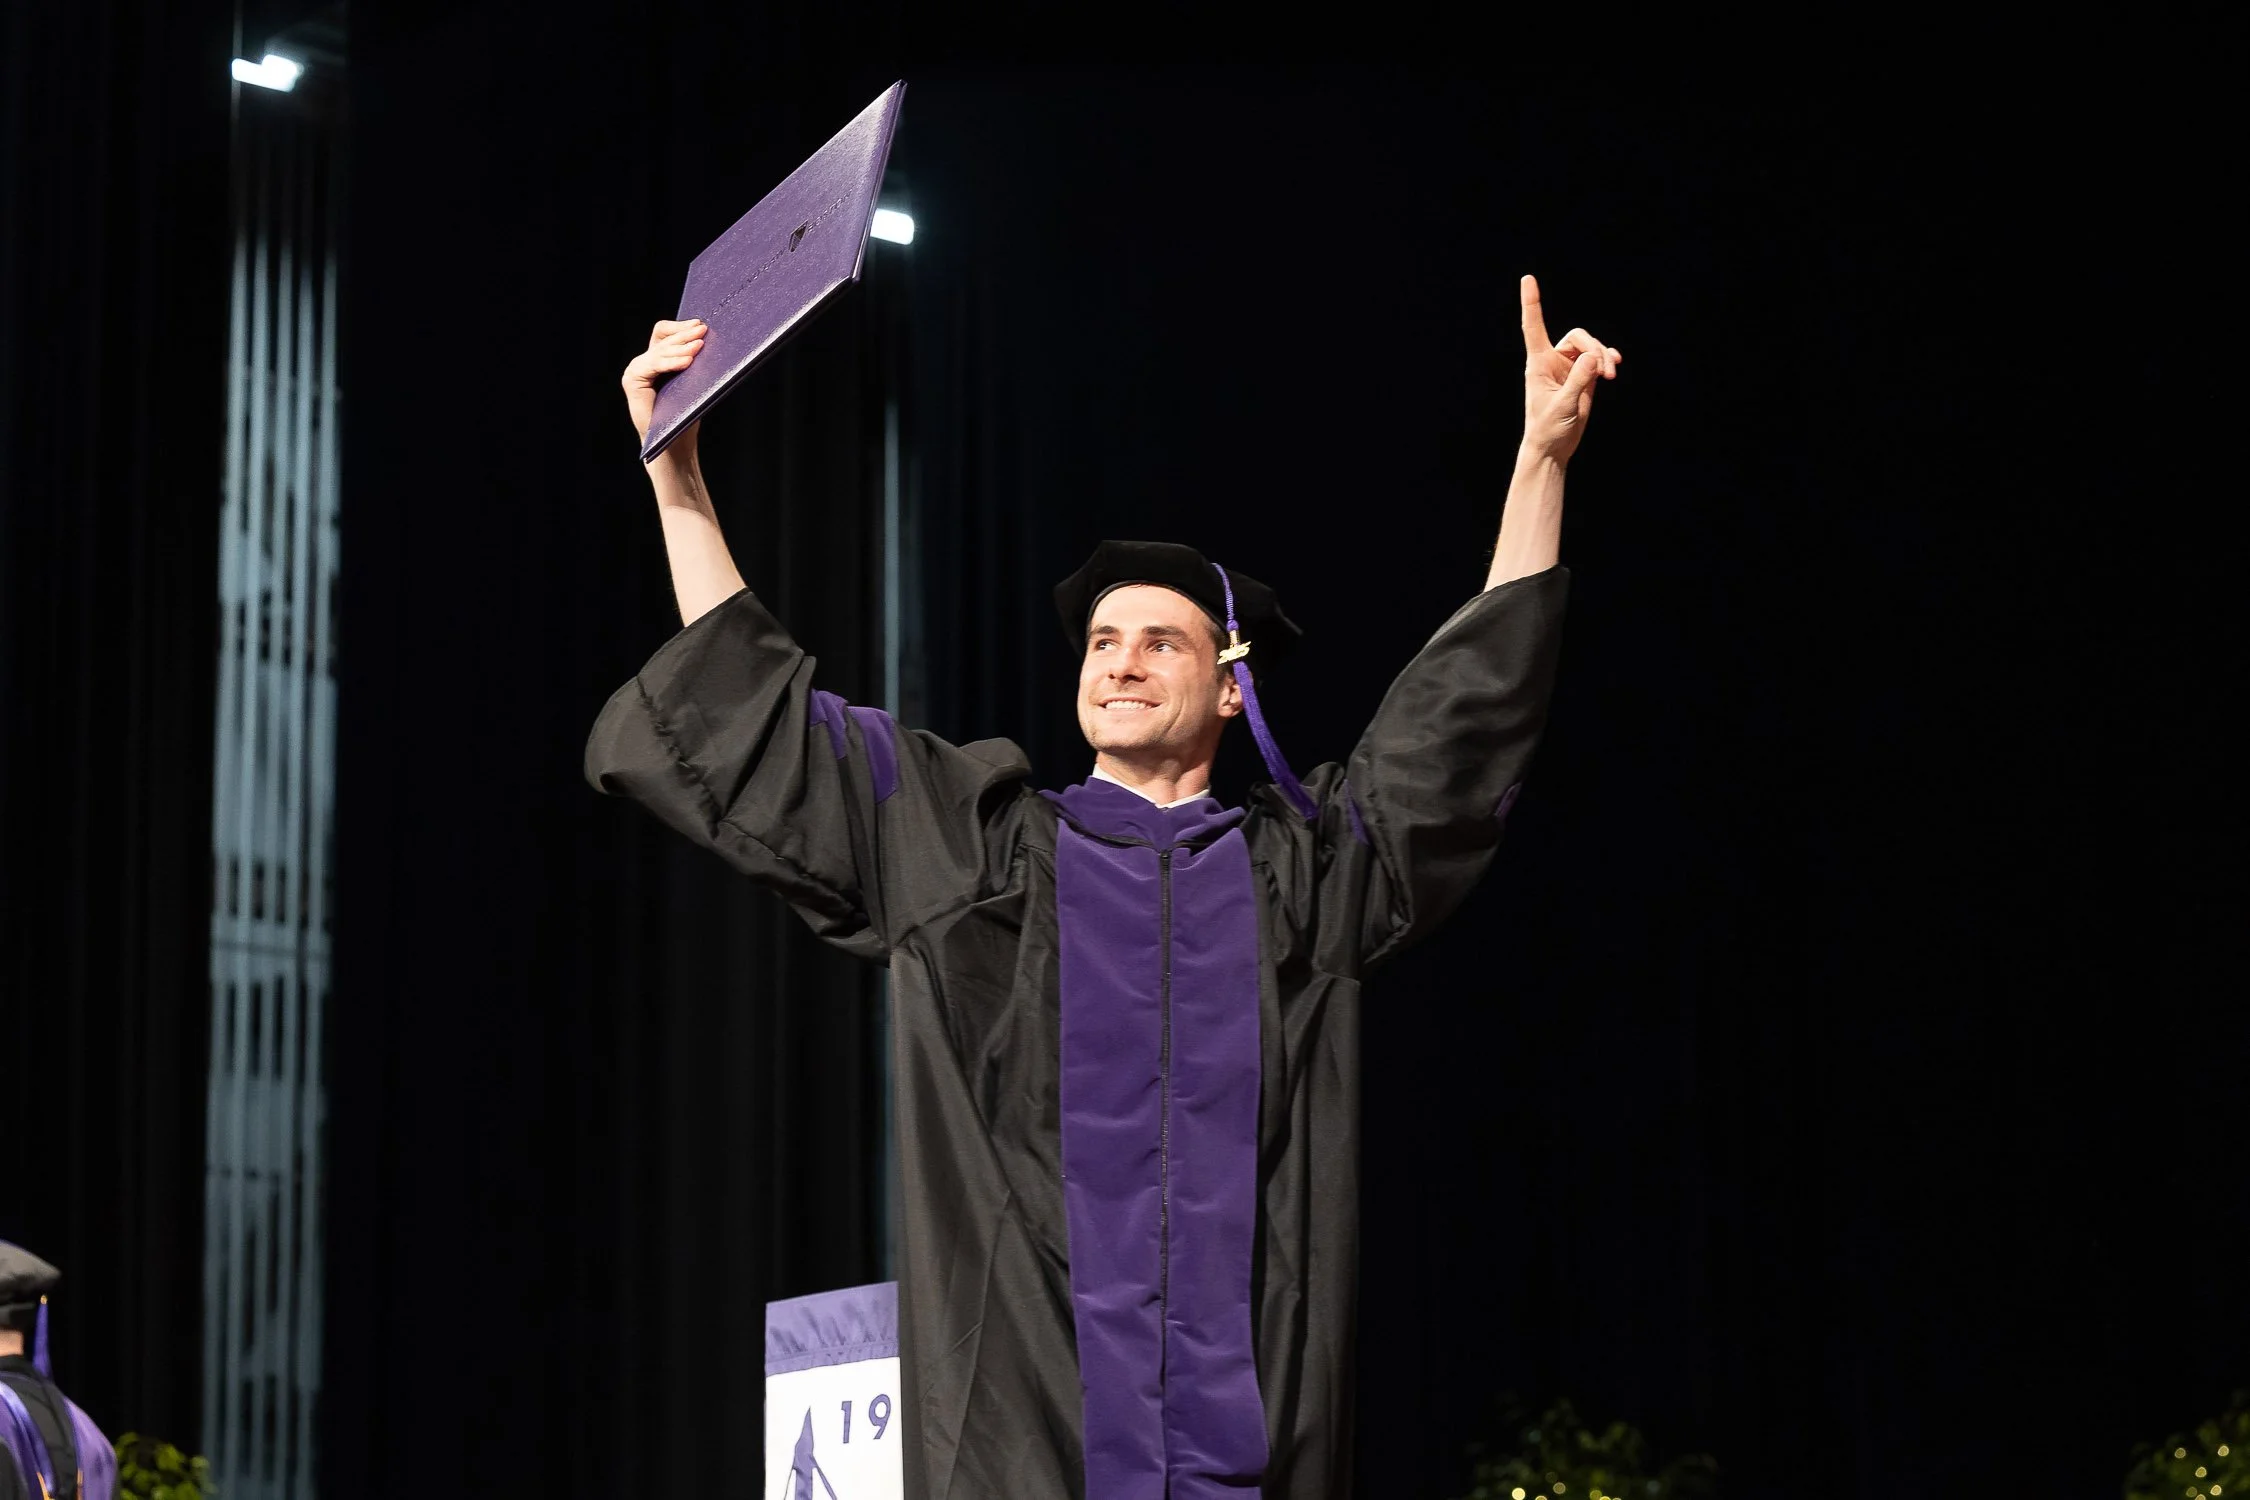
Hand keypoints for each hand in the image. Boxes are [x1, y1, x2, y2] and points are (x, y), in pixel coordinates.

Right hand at [621, 318, 705, 449]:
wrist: (675, 447)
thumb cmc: (686, 417)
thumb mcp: (694, 383)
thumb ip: (693, 362)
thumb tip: (708, 339)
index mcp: (657, 361)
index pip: (664, 333)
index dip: (681, 327)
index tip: (701, 324)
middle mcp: (644, 363)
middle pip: (663, 338)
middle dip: (685, 334)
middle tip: (703, 332)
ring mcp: (636, 371)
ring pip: (659, 350)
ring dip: (681, 347)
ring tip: (699, 346)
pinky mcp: (632, 381)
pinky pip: (652, 365)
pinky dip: (670, 362)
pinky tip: (687, 361)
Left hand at [1519, 275, 1619, 465]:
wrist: (1554, 448)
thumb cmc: (1548, 428)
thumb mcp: (1563, 405)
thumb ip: (1578, 381)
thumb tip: (1594, 358)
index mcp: (1538, 363)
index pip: (1533, 327)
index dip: (1531, 303)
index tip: (1527, 279)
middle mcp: (1552, 361)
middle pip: (1578, 337)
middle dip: (1594, 349)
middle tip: (1604, 371)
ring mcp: (1569, 368)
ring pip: (1590, 347)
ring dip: (1603, 356)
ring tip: (1611, 374)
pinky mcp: (1583, 378)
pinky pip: (1597, 360)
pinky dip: (1607, 360)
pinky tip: (1614, 366)